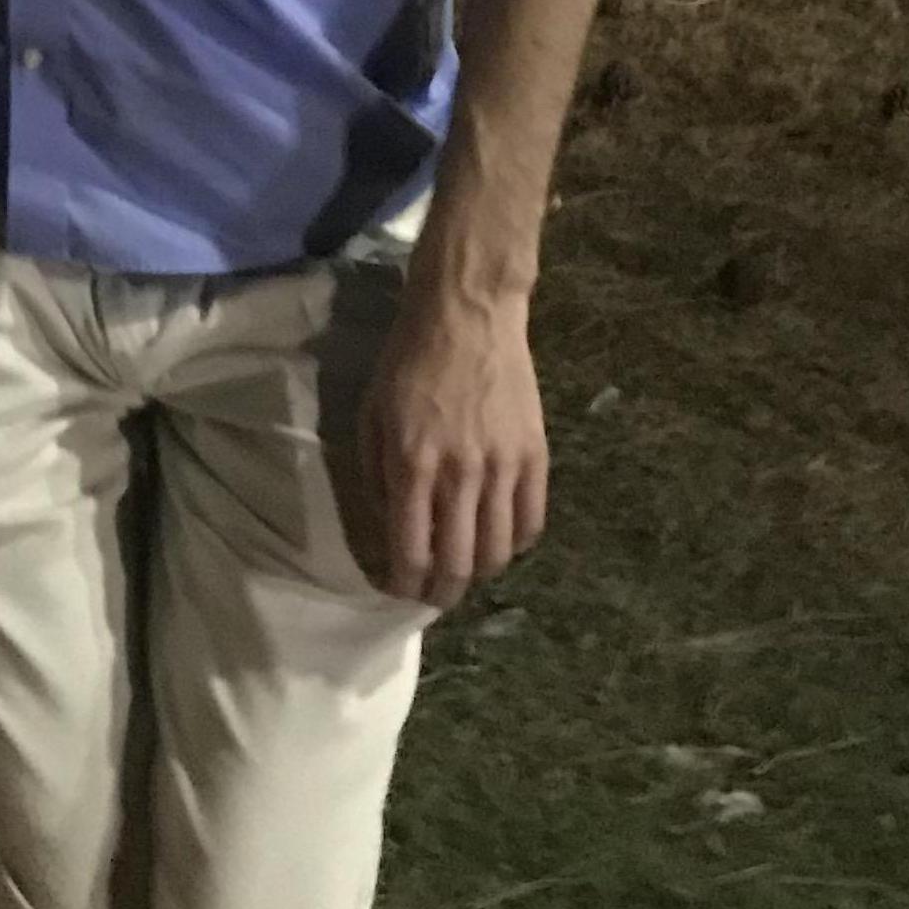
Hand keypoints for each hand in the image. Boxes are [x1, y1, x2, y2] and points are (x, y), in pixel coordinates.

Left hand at [340, 280, 549, 612]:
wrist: (467, 314)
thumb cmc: (408, 361)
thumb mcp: (372, 415)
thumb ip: (378, 476)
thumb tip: (392, 526)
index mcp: (412, 465)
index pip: (411, 552)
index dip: (403, 584)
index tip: (398, 590)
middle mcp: (460, 475)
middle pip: (459, 564)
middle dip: (443, 592)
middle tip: (434, 594)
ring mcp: (503, 467)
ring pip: (499, 553)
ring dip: (480, 574)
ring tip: (466, 570)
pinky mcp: (535, 455)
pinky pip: (531, 522)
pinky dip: (515, 544)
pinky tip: (499, 540)